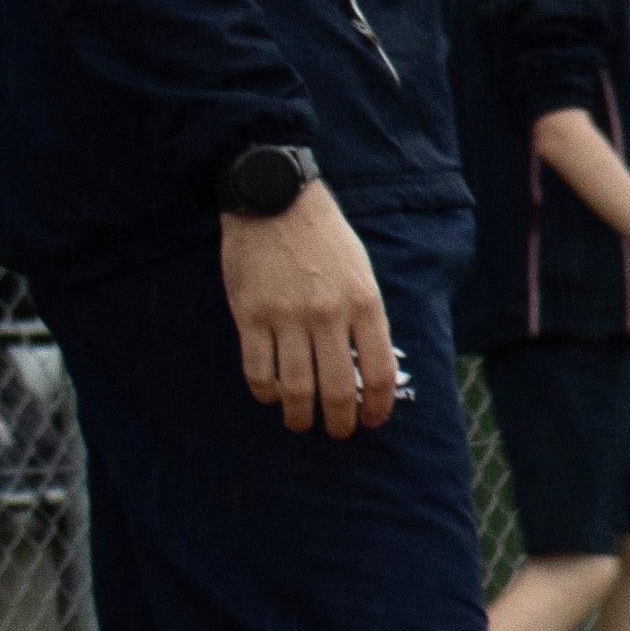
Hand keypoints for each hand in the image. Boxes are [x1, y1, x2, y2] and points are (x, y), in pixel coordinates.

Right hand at [223, 184, 398, 437]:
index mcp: (364, 304)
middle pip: (336, 390)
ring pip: (296, 389)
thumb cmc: (325, 238)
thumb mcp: (362, 273)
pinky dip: (265, 393)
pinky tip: (271, 396)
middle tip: (337, 431)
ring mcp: (287, 317)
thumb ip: (366, 318)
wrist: (276, 200)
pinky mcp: (251, 315)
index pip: (378, 374)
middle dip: (339, 423)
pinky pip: (258, 371)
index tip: (372, 420)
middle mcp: (328, 315)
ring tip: (301, 423)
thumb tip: (367, 368)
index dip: (377, 407)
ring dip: (300, 417)